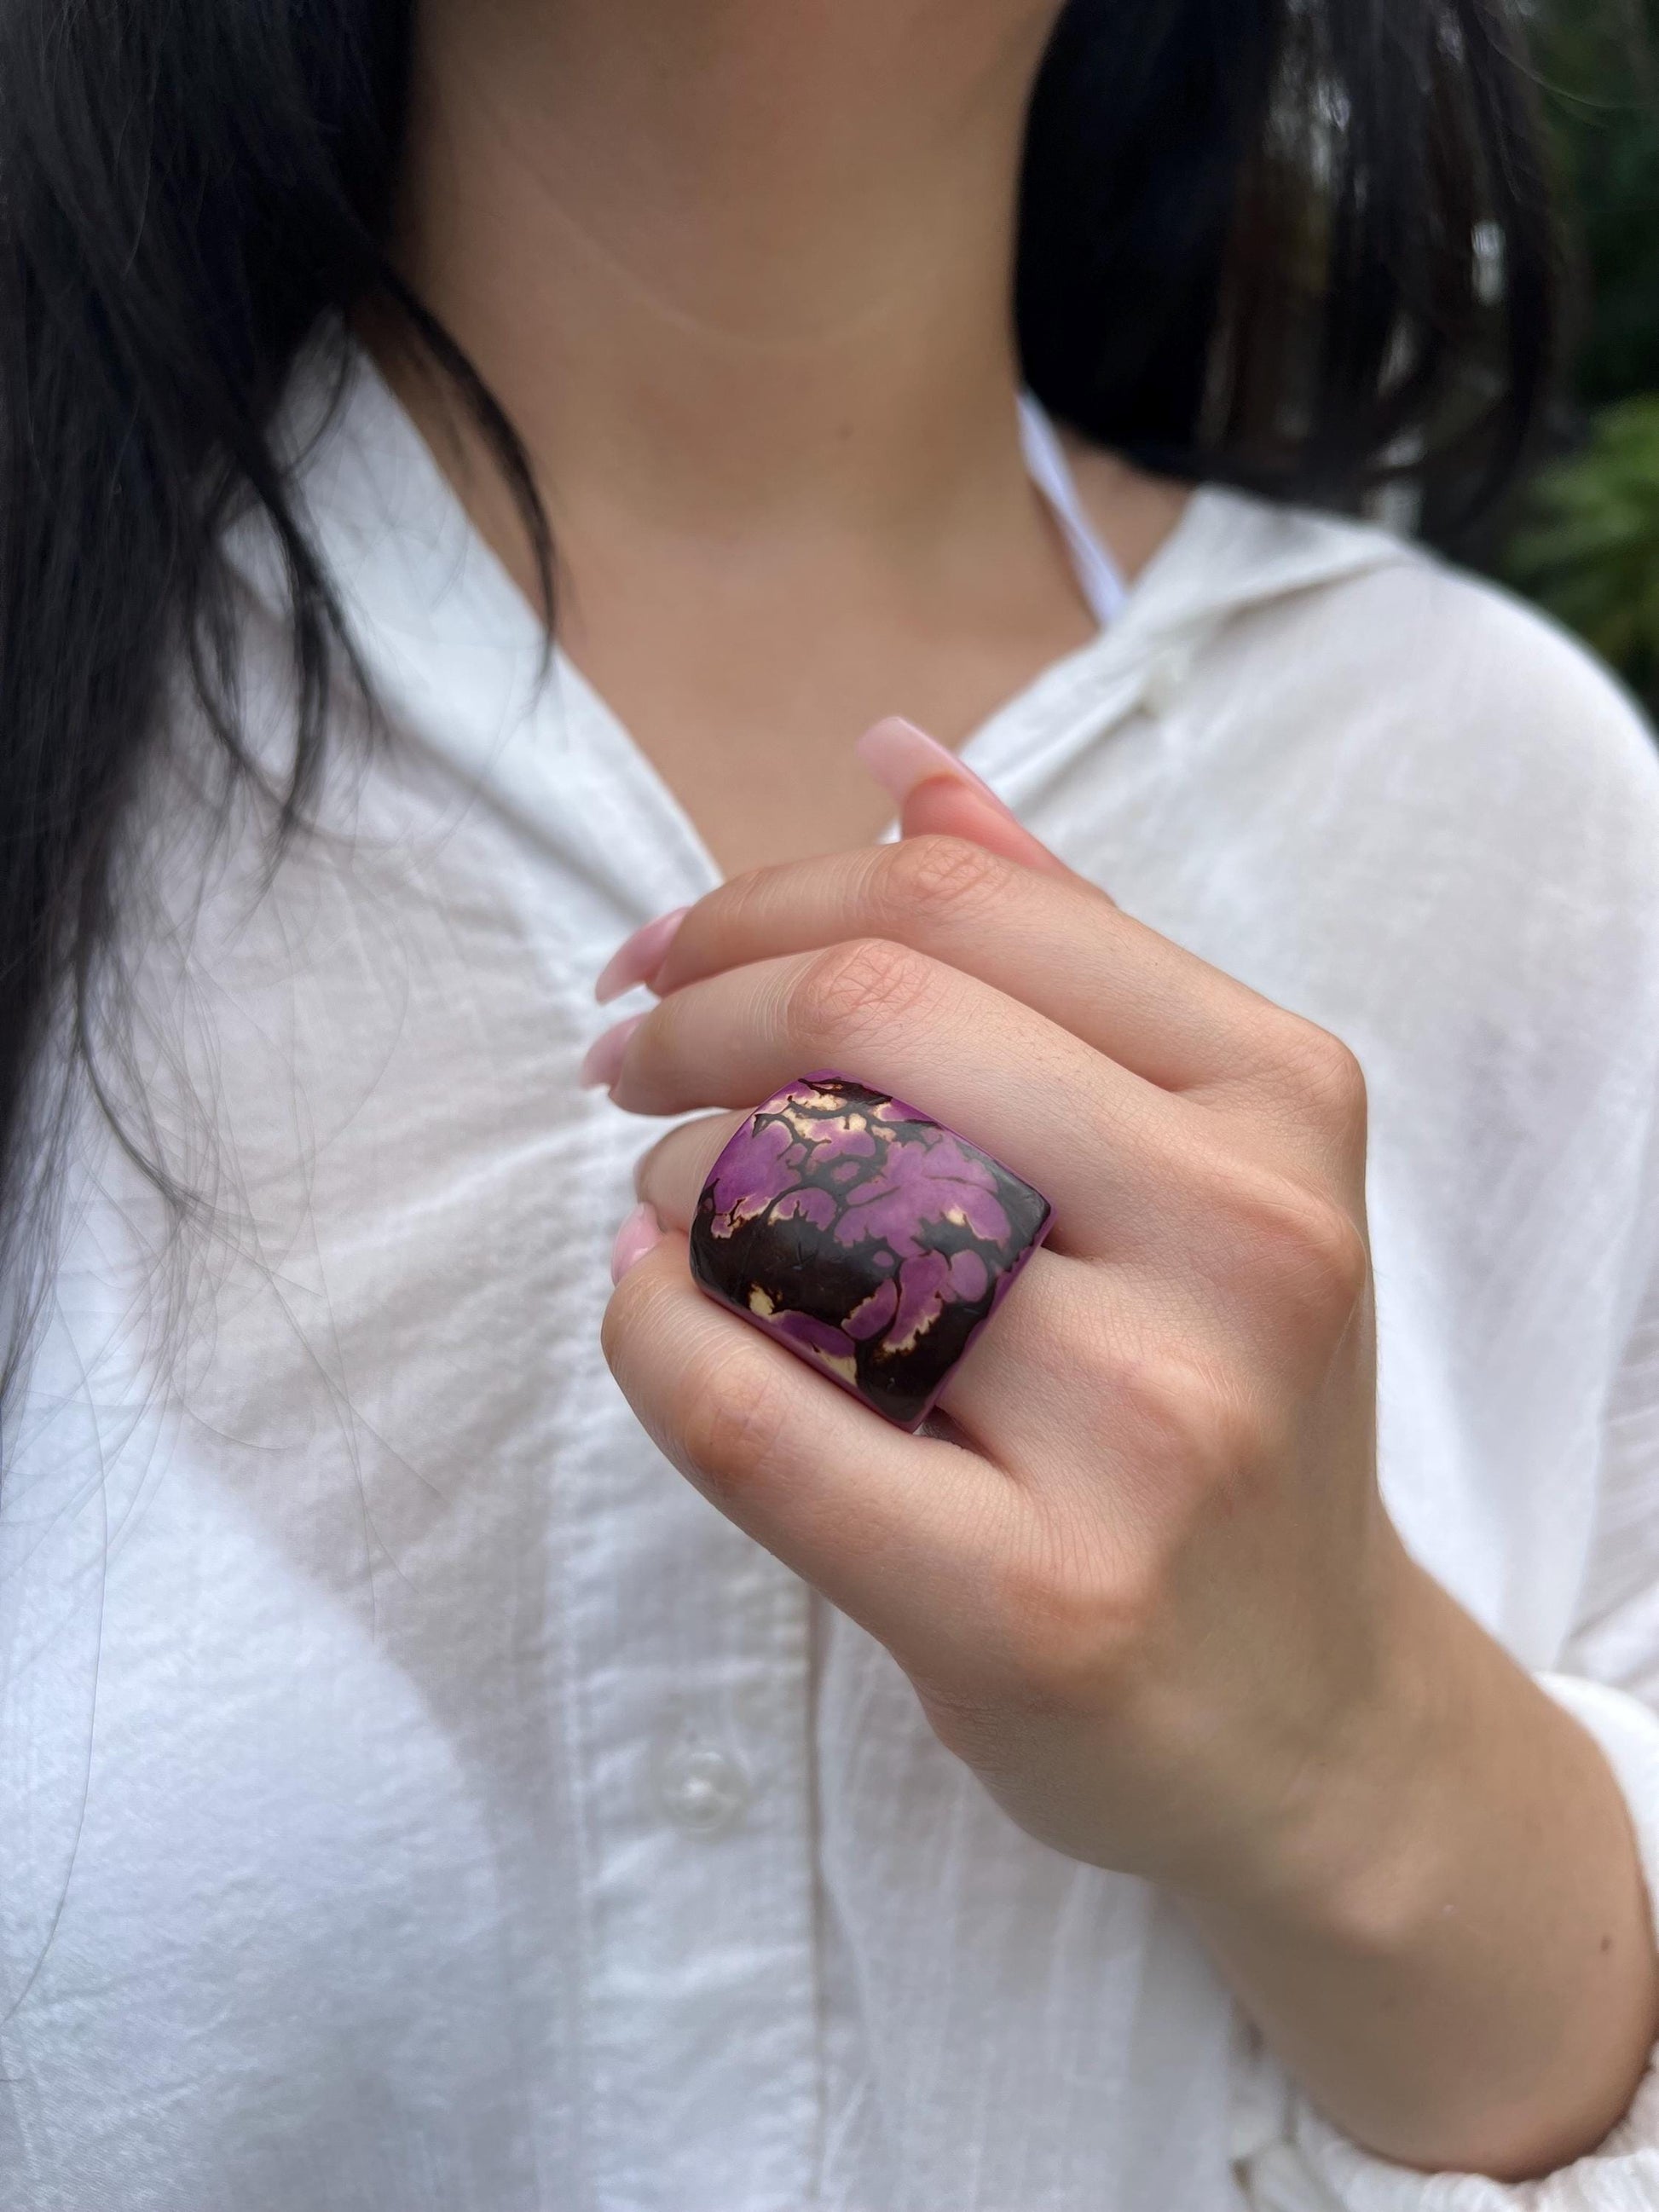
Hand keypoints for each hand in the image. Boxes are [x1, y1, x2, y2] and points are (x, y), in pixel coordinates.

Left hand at [595, 742, 1404, 1905]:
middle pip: (873, 1016)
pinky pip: (749, 1407)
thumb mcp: (1198, 1155)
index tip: (660, 961)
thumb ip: (1060, 949)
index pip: (959, 907)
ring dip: (677, 1187)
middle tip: (622, 1065)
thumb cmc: (1214, 1404)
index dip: (759, 903)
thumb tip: (898, 756)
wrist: (1302, 1713)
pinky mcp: (1038, 1601)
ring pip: (797, 1205)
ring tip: (685, 1223)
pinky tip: (654, 1309)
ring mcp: (1156, 1423)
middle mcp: (1244, 1233)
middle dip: (689, 1019)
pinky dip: (650, 1332)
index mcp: (1281, 1091)